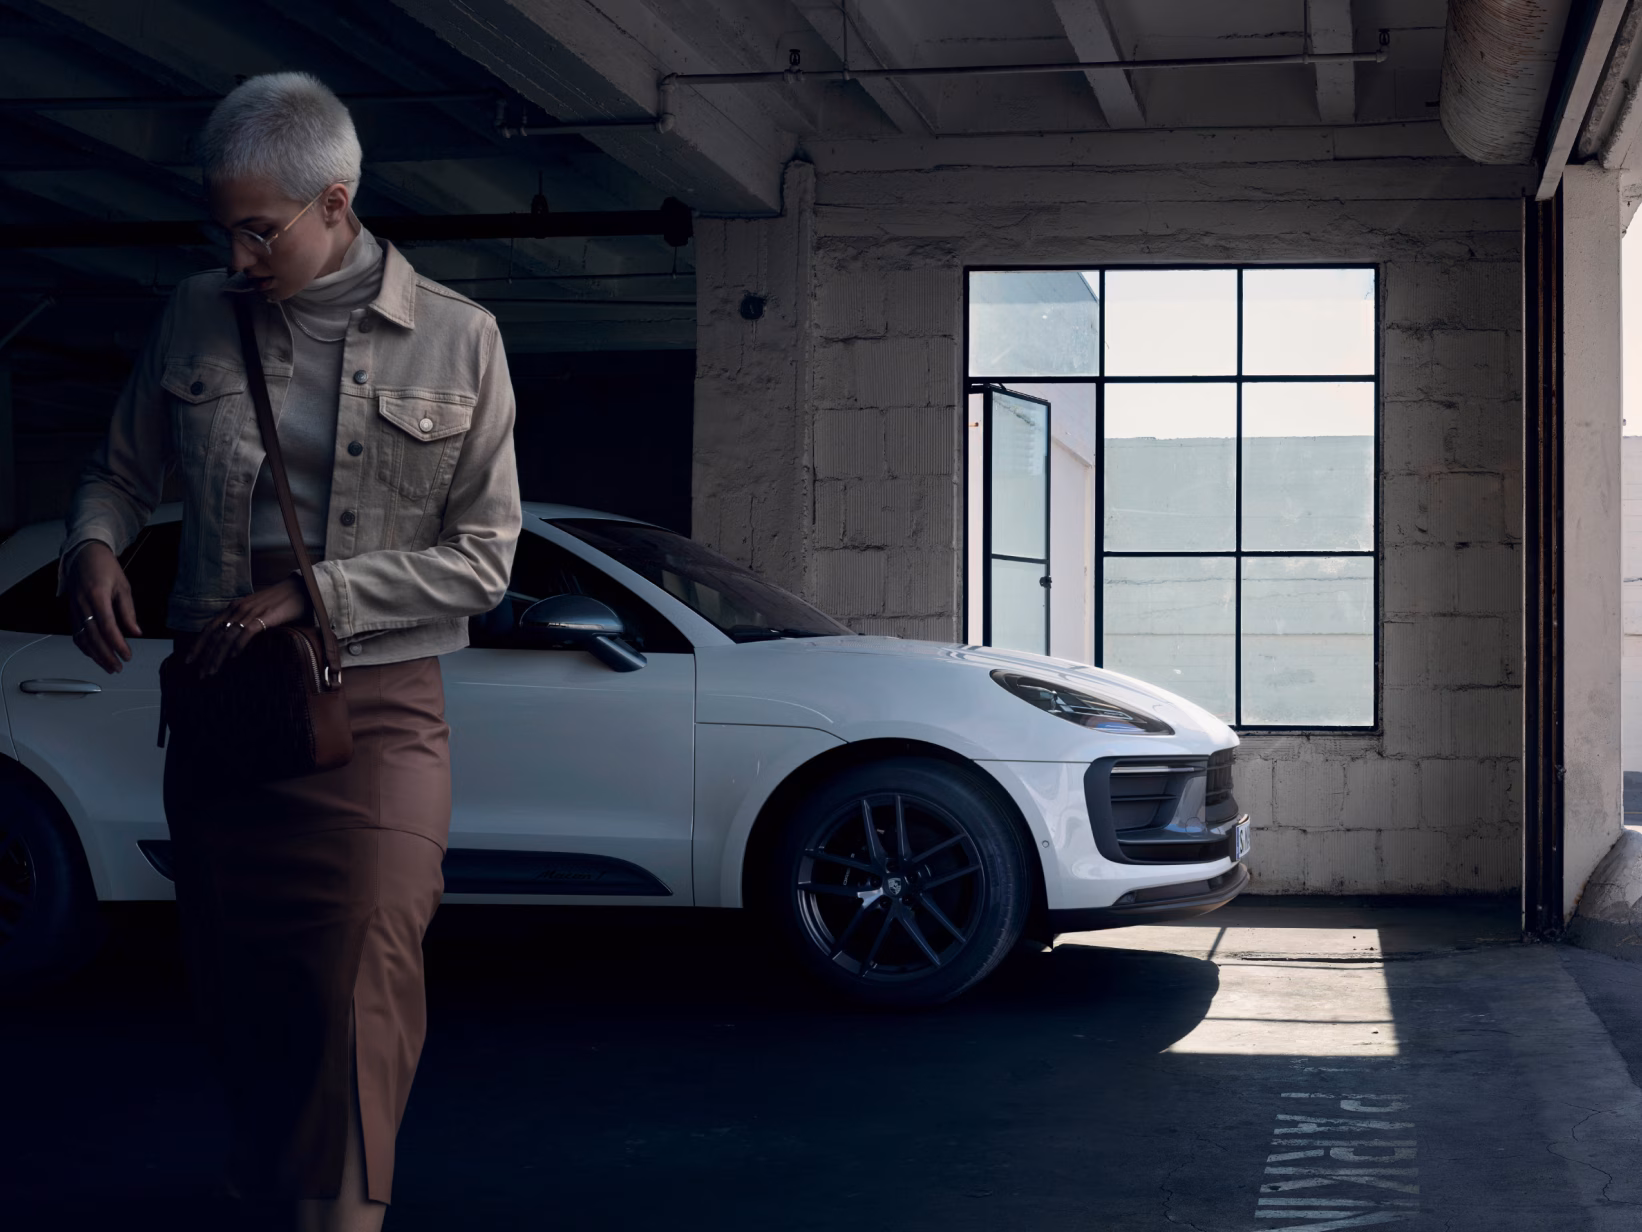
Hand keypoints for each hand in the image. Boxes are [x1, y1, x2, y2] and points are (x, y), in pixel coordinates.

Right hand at [67, 542, 140, 673]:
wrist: (84, 554)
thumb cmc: (105, 567)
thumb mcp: (124, 586)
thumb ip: (129, 611)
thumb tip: (136, 632)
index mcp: (97, 596)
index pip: (107, 627)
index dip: (117, 644)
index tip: (127, 655)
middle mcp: (82, 604)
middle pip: (93, 637)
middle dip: (105, 656)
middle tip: (117, 667)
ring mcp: (74, 608)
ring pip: (82, 637)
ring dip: (95, 655)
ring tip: (108, 666)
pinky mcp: (71, 610)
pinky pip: (75, 632)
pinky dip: (84, 646)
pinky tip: (93, 654)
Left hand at [186, 578, 312, 677]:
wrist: (302, 589)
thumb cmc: (282, 602)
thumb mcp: (258, 611)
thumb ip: (247, 623)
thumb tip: (237, 642)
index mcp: (234, 607)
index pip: (210, 627)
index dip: (198, 644)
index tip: (190, 660)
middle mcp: (238, 608)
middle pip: (215, 634)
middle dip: (204, 655)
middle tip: (199, 673)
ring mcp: (251, 612)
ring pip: (227, 636)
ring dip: (217, 656)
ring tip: (212, 671)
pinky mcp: (265, 616)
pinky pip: (246, 632)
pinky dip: (238, 645)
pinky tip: (233, 657)